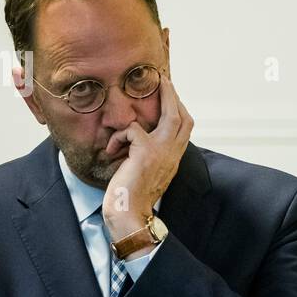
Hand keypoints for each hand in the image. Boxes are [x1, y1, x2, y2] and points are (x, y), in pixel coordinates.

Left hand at [103, 71, 194, 242]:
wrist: (130, 215)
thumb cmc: (133, 198)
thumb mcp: (147, 174)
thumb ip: (150, 156)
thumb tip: (139, 141)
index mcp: (173, 159)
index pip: (185, 129)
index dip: (180, 111)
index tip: (172, 98)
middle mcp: (172, 154)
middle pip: (184, 117)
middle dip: (174, 96)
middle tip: (165, 81)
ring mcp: (162, 151)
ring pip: (170, 114)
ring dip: (161, 98)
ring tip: (151, 91)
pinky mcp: (146, 151)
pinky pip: (131, 129)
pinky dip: (118, 137)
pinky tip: (111, 150)